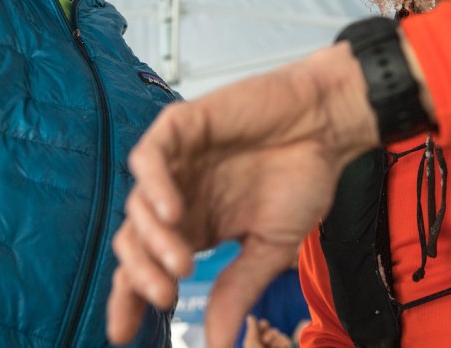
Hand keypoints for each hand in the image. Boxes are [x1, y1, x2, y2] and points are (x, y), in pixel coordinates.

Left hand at [107, 43, 376, 347]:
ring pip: (136, 204)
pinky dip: (154, 186)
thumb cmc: (303, 177)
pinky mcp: (180, 127)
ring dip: (153, 237)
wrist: (327, 124)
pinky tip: (174, 212)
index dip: (129, 298)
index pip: (147, 265)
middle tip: (166, 294)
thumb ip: (238, 289)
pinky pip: (148, 158)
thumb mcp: (270, 246)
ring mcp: (175, 161)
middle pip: (132, 240)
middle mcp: (178, 196)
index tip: (123, 334)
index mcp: (195, 227)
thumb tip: (217, 342)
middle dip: (140, 274)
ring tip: (183, 261)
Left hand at [243, 316, 291, 347]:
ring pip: (278, 333)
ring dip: (274, 340)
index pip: (263, 326)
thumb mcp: (251, 342)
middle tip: (265, 343)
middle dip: (268, 334)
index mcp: (257, 343)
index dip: (263, 325)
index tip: (263, 326)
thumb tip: (250, 316)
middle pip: (270, 329)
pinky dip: (282, 343)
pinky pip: (285, 339)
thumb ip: (252, 328)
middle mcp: (268, 346)